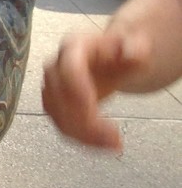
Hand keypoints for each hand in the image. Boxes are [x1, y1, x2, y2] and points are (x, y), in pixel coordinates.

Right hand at [42, 28, 151, 150]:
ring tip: (114, 143)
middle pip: (60, 99)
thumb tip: (134, 54)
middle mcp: (56, 67)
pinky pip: (63, 128)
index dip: (77, 90)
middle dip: (86, 122)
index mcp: (73, 47)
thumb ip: (136, 48)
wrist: (111, 56)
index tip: (93, 110)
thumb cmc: (120, 50)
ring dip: (85, 136)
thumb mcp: (134, 44)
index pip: (69, 70)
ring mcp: (51, 88)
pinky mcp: (55, 107)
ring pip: (59, 118)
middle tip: (114, 137)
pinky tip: (105, 144)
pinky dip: (84, 140)